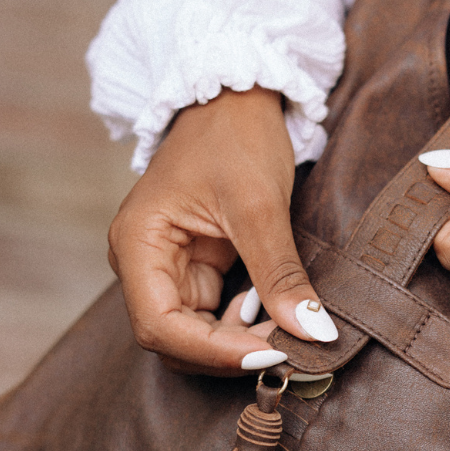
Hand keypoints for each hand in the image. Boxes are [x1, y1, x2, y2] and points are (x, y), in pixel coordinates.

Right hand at [107, 86, 336, 374]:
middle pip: (174, 339)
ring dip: (239, 341)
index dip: (214, 351)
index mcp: (137, 244)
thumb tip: (312, 334)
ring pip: (195, 334)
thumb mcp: (260, 204)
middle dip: (228, 351)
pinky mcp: (195, 269)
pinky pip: (214, 316)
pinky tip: (276, 308)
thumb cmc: (235, 135)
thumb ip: (280, 274)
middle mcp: (141, 263)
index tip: (271, 354)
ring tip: (287, 327)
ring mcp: (167, 268)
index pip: (160, 326)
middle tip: (288, 348)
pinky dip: (246, 323)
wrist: (235, 96)